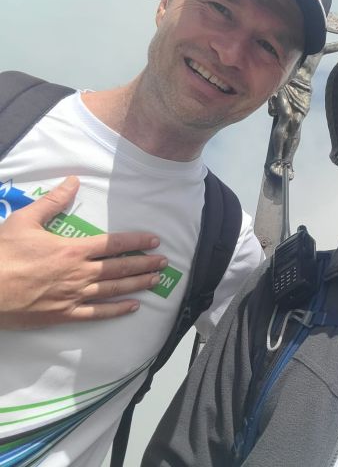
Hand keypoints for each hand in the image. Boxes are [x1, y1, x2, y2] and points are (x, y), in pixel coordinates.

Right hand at [0, 176, 166, 328]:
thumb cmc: (1, 254)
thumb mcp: (25, 221)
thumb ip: (53, 201)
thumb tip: (73, 181)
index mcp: (73, 250)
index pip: (114, 244)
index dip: (137, 242)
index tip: (154, 241)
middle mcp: (80, 273)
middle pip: (120, 268)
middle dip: (145, 264)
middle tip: (164, 262)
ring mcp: (74, 296)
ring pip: (114, 290)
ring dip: (138, 284)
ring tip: (156, 281)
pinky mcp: (64, 314)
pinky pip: (97, 313)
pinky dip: (117, 310)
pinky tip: (133, 307)